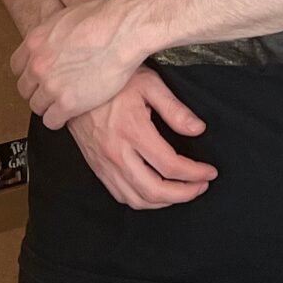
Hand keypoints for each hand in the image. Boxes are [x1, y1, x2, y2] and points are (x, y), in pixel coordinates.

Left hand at [13, 0, 146, 127]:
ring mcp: (50, 85)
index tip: (41, 77)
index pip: (16, 67)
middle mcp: (37, 64)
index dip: (29, 73)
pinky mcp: (67, 103)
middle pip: (24, 89)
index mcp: (34, 41)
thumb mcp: (77, 1)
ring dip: (48, 107)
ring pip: (37, 107)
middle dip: (37, 92)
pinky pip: (52, 120)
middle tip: (53, 93)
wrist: (123, 31)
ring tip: (62, 105)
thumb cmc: (104, 16)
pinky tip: (70, 114)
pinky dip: (59, 120)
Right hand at [67, 72, 216, 209]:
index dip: (194, 173)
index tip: (210, 172)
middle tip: (201, 186)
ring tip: (182, 192)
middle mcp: (117, 153)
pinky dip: (141, 200)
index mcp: (132, 131)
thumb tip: (198, 129)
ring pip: (136, 199)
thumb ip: (174, 108)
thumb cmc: (113, 80)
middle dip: (183, 194)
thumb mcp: (148, 83)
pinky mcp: (96, 167)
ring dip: (163, 202)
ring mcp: (104, 163)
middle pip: (154, 191)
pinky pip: (120, 195)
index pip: (170, 165)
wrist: (73, 85)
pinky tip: (154, 192)